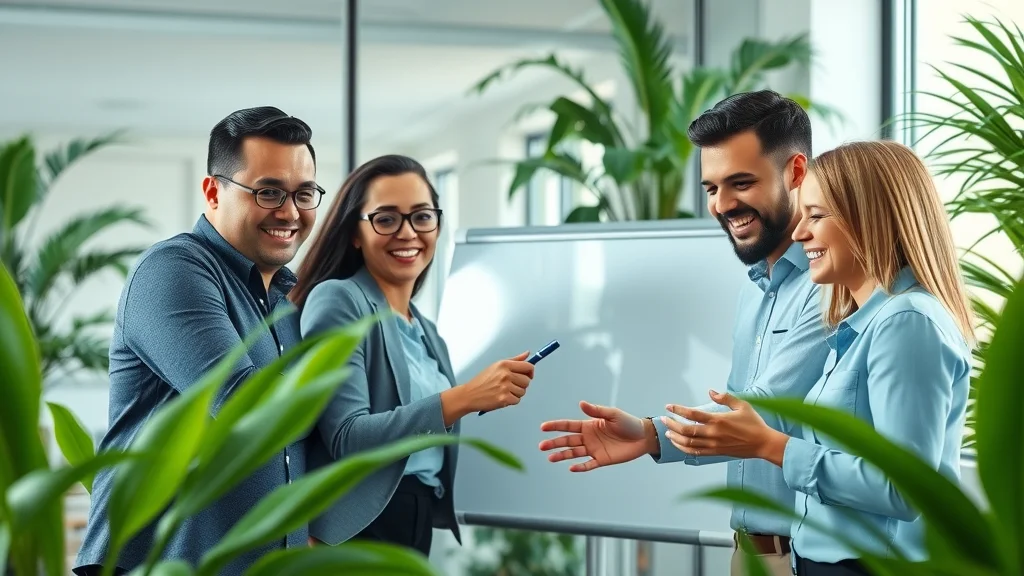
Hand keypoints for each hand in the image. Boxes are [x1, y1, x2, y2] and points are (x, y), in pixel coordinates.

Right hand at [445, 352, 534, 419]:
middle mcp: (505, 374)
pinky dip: (511, 401)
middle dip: (521, 384)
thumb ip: (514, 360)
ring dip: (516, 393)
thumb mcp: (496, 366)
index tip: (528, 375)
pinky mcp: (504, 398)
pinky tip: (502, 397)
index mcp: (504, 364)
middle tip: (511, 385)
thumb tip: (527, 354)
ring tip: (504, 391)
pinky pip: (517, 400)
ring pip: (523, 391)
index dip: (530, 372)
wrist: (469, 394)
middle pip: (527, 381)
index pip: (528, 366)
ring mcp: (505, 387)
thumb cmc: (482, 381)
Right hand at [538, 401, 655, 471]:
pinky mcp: (602, 459)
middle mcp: (588, 438)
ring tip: (550, 458)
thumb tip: (581, 404)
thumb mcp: (612, 414)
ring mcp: (594, 449)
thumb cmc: (628, 423)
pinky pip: (588, 464)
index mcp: (589, 425)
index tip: (543, 427)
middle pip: (567, 440)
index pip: (568, 426)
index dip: (556, 426)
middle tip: (542, 446)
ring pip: (574, 453)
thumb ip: (596, 411)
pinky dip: (580, 467)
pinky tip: (571, 468)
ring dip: (562, 455)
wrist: (643, 437)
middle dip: (554, 443)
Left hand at [661, 390, 788, 465]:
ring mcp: (713, 445)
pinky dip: (684, 449)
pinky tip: (678, 444)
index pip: (692, 414)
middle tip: (663, 419)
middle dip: (671, 424)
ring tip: (667, 432)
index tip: (668, 406)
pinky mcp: (716, 453)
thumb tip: (711, 391)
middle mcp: (713, 433)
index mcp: (718, 420)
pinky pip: (695, 452)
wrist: (763, 444)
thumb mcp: (742, 405)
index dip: (678, 409)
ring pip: (688, 443)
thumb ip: (725, 398)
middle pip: (686, 430)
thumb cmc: (754, 423)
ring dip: (675, 437)